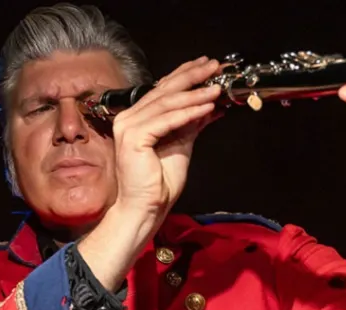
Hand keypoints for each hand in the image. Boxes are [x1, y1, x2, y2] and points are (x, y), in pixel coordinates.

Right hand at [77, 57, 222, 291]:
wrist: (147, 208)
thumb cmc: (160, 182)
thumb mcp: (182, 143)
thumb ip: (192, 122)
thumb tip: (211, 104)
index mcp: (138, 117)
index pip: (164, 89)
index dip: (186, 74)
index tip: (208, 66)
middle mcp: (129, 117)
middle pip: (165, 90)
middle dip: (192, 77)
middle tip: (215, 67)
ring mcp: (129, 126)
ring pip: (167, 103)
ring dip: (195, 94)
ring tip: (217, 89)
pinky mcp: (134, 138)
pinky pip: (166, 120)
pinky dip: (188, 113)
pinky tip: (207, 107)